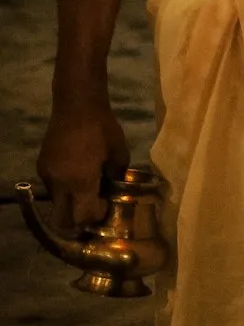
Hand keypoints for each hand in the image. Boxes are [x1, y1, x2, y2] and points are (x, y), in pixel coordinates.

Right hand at [37, 98, 128, 231]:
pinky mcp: (41, 166)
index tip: (106, 206)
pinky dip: (64, 187)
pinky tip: (77, 172)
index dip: (95, 216)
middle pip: (62, 219)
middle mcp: (59, 183)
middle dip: (78, 219)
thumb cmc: (103, 128)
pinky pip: (52, 186)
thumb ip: (116, 175)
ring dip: (71, 202)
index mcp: (80, 181)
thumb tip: (113, 189)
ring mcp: (47, 175)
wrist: (77, 105)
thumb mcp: (119, 152)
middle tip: (94, 206)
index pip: (82, 216)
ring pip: (56, 203)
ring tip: (87, 186)